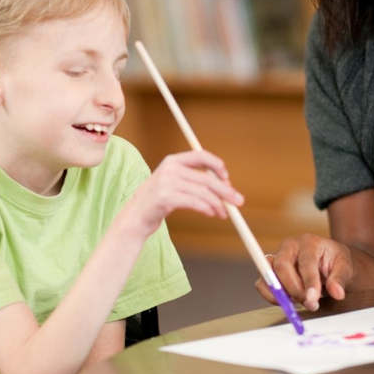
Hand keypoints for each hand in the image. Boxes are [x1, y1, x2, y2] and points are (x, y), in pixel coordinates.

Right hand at [122, 150, 243, 237]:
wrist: (134, 217)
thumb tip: (227, 187)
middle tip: (239, 201)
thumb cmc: (158, 202)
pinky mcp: (165, 197)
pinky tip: (212, 213)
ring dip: (218, 204)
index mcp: (173, 161)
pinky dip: (207, 208)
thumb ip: (195, 180)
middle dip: (225, 190)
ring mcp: (166, 182)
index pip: (201, 156)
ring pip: (202, 192)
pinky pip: (194, 202)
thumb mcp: (175, 184)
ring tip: (224, 214)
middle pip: (206, 177)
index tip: (227, 178)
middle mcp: (170, 168)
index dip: (217, 165)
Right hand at [254, 234, 352, 310]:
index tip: (312, 299)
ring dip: (280, 293)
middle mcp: (289, 246)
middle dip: (293, 289)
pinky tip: (288, 301)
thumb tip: (337, 293)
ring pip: (268, 274)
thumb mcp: (345, 267)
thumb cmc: (335, 261)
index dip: (308, 281)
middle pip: (282, 266)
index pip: (306, 261)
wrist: (328, 261)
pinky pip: (262, 284)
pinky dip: (271, 296)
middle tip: (308, 303)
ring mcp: (277, 257)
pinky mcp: (271, 270)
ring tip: (298, 302)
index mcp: (309, 242)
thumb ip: (340, 279)